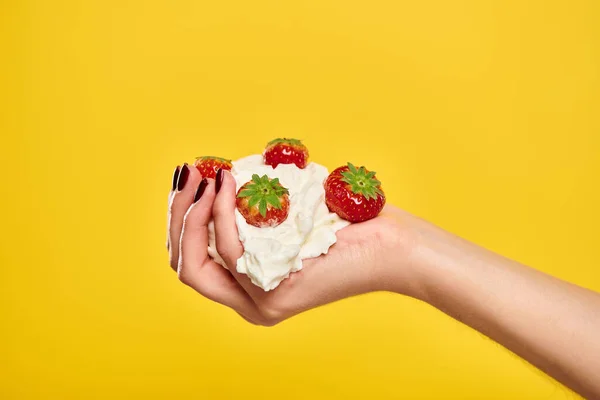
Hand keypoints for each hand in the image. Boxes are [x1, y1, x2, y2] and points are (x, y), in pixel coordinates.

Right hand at [167, 166, 413, 325]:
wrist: (393, 246)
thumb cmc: (346, 222)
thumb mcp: (286, 213)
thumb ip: (249, 209)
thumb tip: (215, 175)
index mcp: (251, 286)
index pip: (194, 258)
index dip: (181, 218)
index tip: (189, 178)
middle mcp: (250, 301)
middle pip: (186, 265)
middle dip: (178, 216)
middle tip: (186, 175)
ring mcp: (260, 303)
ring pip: (197, 263)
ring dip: (193, 211)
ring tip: (205, 175)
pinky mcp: (274, 294)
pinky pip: (230, 252)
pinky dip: (220, 213)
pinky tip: (225, 183)